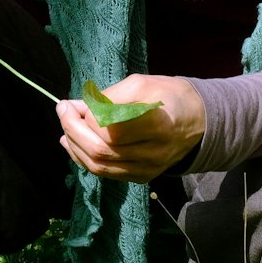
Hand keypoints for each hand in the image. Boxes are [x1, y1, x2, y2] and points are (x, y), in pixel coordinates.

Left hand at [58, 73, 205, 181]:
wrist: (198, 121)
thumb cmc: (167, 96)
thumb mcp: (140, 84)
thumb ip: (106, 97)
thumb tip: (74, 108)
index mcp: (157, 124)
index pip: (108, 128)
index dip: (84, 116)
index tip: (71, 102)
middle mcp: (154, 153)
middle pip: (100, 150)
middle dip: (72, 130)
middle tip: (62, 111)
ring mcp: (149, 169)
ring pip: (99, 166)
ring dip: (74, 147)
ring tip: (65, 128)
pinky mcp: (143, 178)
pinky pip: (106, 174)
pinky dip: (85, 159)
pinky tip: (74, 144)